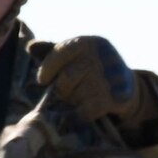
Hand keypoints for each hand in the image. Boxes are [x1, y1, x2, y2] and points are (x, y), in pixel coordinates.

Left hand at [37, 36, 157, 132]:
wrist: (127, 84)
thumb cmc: (92, 68)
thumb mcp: (76, 55)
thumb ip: (53, 50)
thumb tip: (30, 46)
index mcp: (90, 42)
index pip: (61, 51)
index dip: (48, 67)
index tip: (42, 81)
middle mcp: (103, 56)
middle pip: (68, 77)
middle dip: (62, 89)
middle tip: (64, 94)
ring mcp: (113, 77)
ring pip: (79, 96)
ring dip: (74, 102)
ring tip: (78, 101)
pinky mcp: (119, 97)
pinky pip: (90, 110)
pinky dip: (82, 114)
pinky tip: (82, 113)